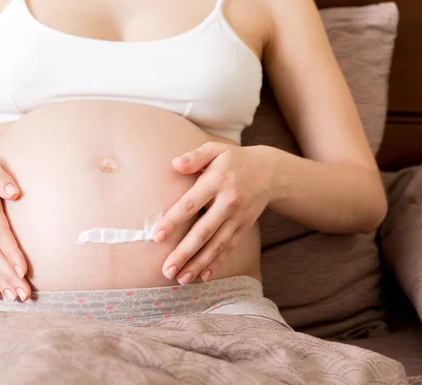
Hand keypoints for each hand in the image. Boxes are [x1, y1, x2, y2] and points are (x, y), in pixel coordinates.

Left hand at [153, 142, 276, 284]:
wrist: (271, 172)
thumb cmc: (234, 160)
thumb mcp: (216, 150)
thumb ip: (195, 157)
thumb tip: (175, 164)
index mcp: (216, 182)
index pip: (191, 204)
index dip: (173, 221)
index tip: (157, 236)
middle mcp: (228, 203)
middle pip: (203, 231)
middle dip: (184, 253)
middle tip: (167, 270)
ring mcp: (237, 218)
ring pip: (216, 245)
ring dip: (198, 264)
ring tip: (180, 279)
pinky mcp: (243, 228)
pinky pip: (228, 248)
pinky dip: (216, 263)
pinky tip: (203, 276)